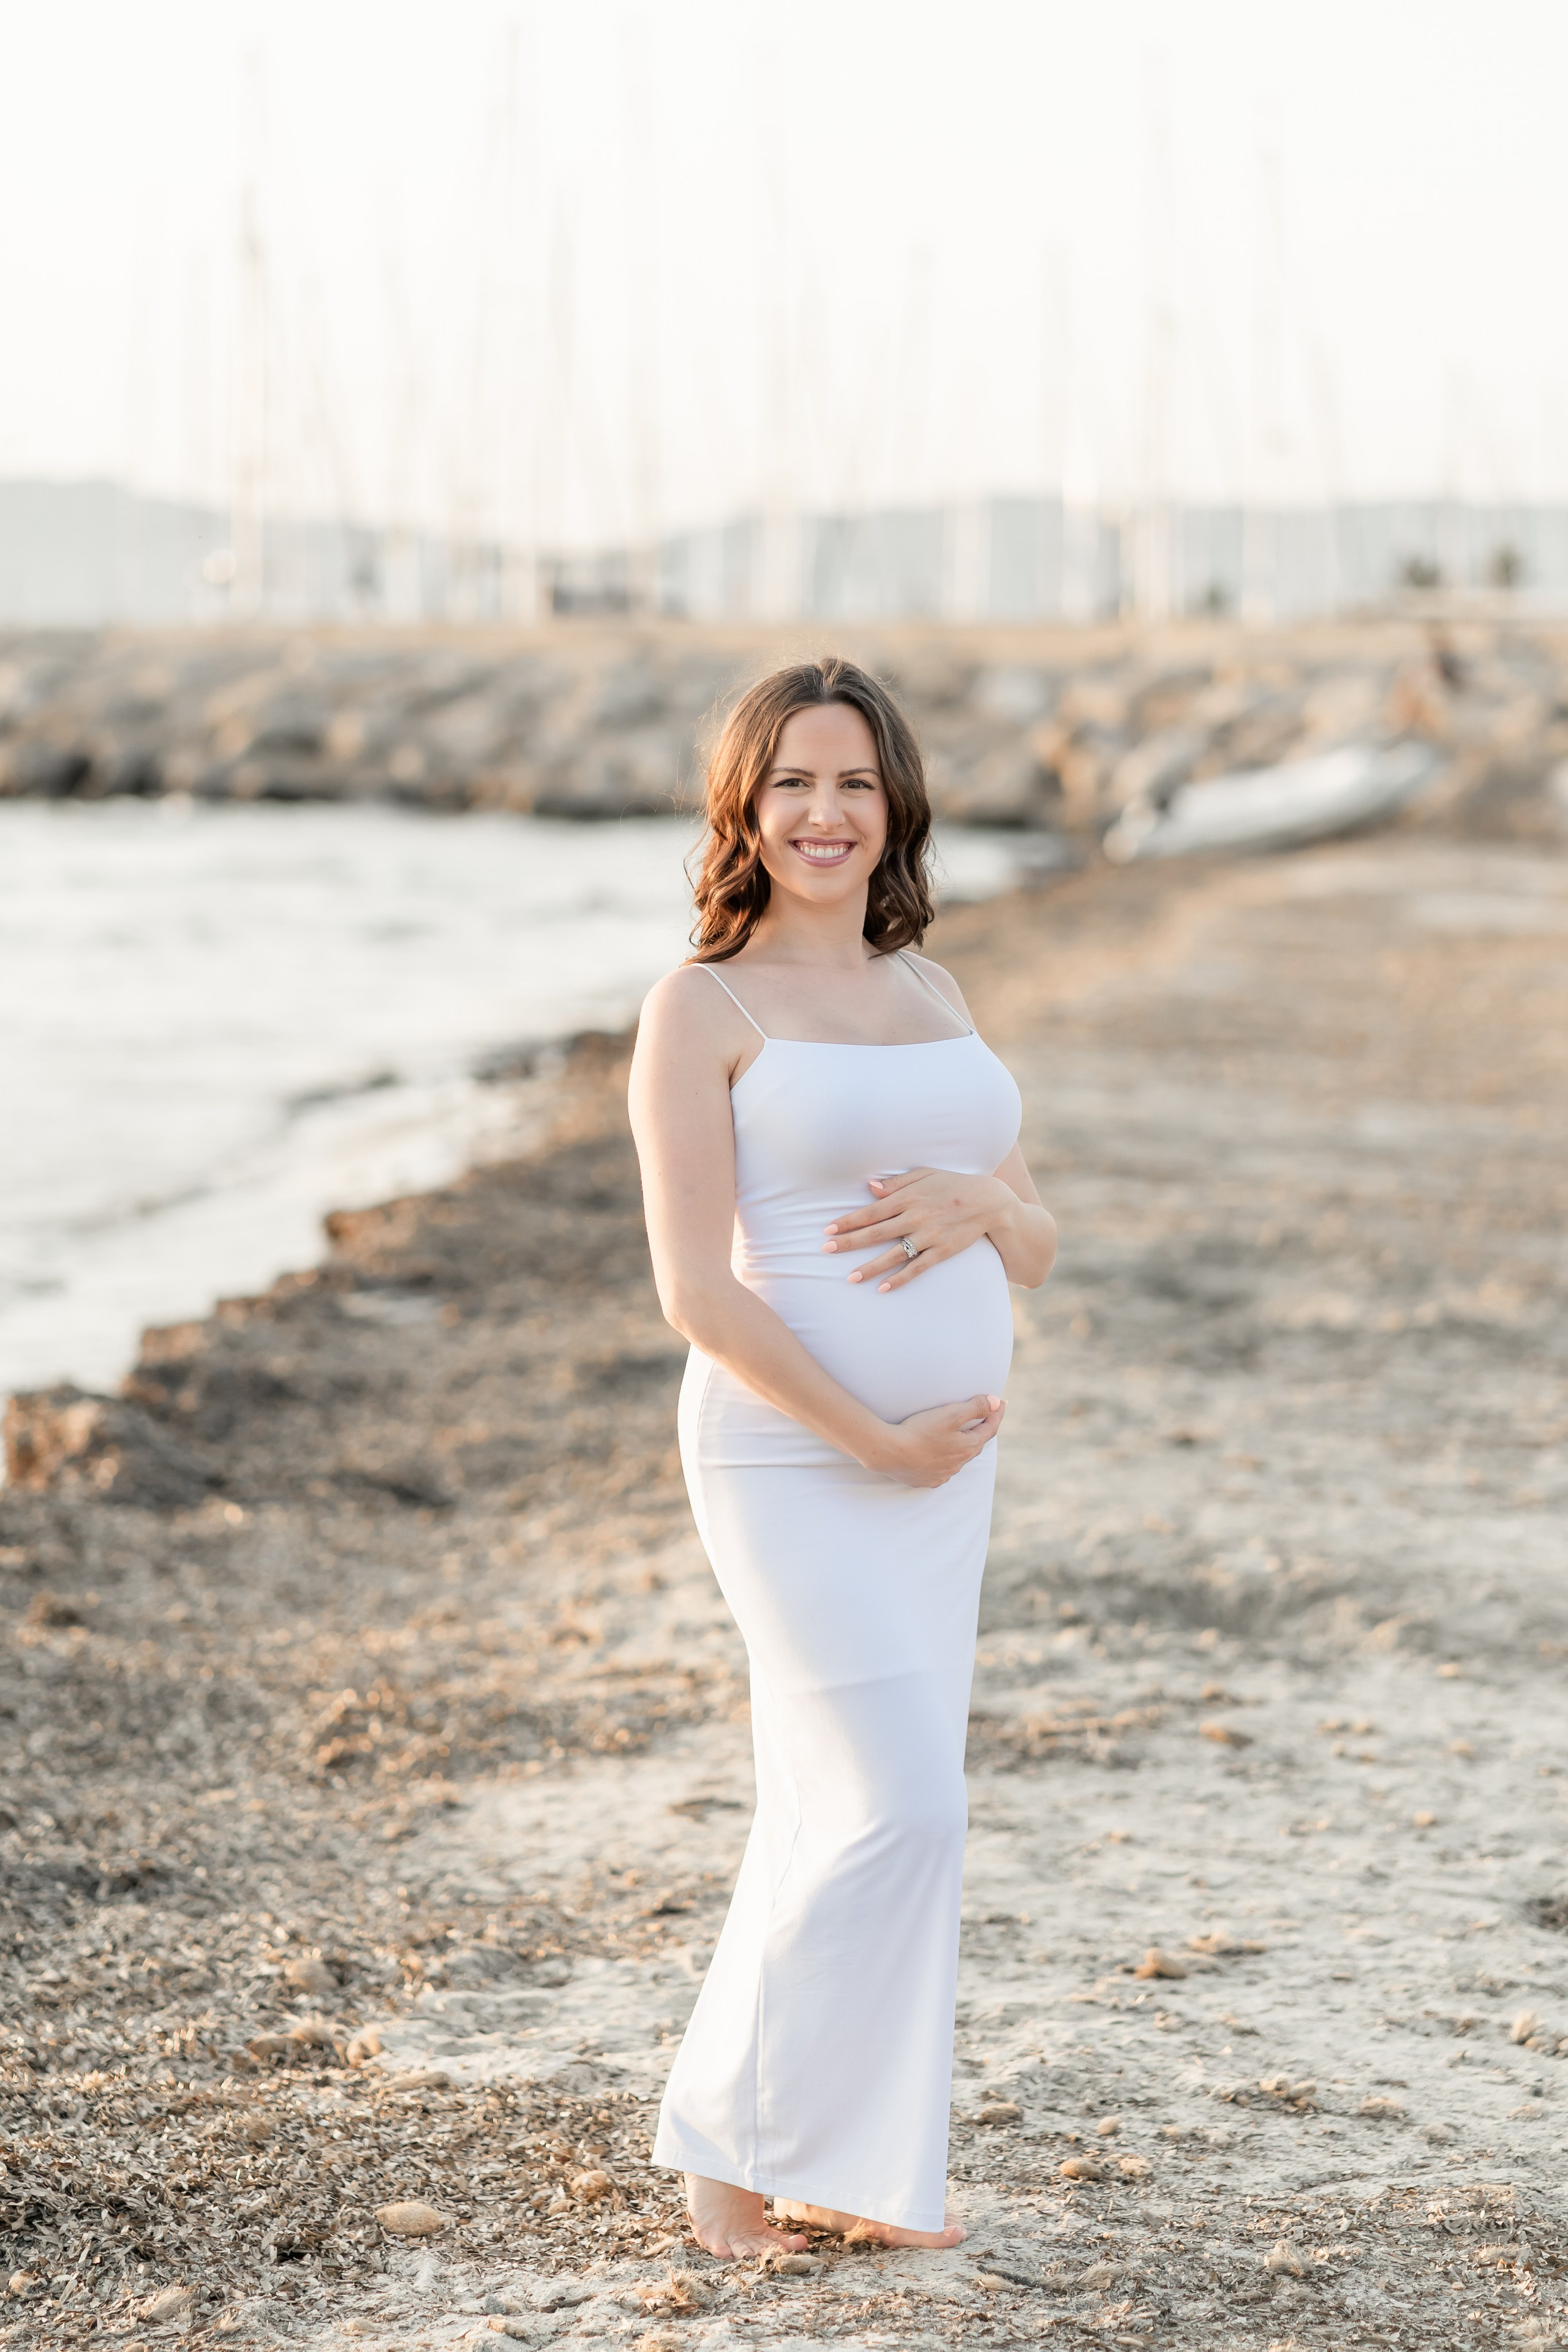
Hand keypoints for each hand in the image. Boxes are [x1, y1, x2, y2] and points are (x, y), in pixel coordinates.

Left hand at [823, 1167, 1012, 1291]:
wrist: (989, 1201)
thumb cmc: (952, 1184)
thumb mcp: (925, 1174)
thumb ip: (897, 1182)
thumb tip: (871, 1188)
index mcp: (909, 1197)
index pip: (872, 1211)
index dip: (849, 1221)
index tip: (828, 1229)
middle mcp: (916, 1217)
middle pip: (876, 1232)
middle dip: (849, 1242)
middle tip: (826, 1250)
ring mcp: (929, 1236)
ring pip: (893, 1254)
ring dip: (870, 1266)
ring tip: (849, 1277)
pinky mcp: (942, 1251)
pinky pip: (917, 1268)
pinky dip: (899, 1279)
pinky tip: (882, 1288)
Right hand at [864, 1394, 1005, 1487]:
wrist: (889, 1452)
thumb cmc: (919, 1431)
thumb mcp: (950, 1414)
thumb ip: (975, 1407)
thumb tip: (996, 1403)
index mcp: (967, 1448)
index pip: (989, 1429)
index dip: (996, 1414)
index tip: (1001, 1403)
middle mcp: (957, 1465)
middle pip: (975, 1445)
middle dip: (981, 1430)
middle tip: (985, 1417)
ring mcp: (941, 1475)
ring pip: (958, 1459)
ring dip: (962, 1447)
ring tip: (960, 1436)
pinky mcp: (926, 1480)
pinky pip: (941, 1470)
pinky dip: (944, 1460)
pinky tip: (938, 1456)